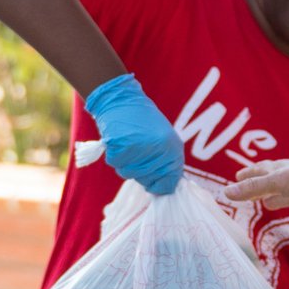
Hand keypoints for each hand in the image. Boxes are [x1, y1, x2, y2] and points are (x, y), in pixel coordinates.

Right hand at [84, 73, 183, 194]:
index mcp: (174, 149)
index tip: (151, 179)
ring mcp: (142, 148)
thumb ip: (165, 163)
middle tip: (136, 151)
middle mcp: (161, 150)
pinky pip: (115, 163)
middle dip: (138, 171)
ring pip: (128, 173)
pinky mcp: (122, 145)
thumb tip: (162, 188)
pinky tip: (119, 139)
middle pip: (146, 181)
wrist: (121, 99)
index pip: (168, 184)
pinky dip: (114, 154)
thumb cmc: (141, 120)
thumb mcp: (163, 139)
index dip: (157, 185)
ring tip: (128, 143)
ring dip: (125, 162)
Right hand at [227, 160, 288, 224]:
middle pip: (273, 184)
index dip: (249, 174)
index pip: (261, 171)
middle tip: (249, 191)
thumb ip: (252, 188)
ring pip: (288, 196)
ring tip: (268, 203)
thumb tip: (226, 193)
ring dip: (278, 198)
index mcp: (282, 171)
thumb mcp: (275, 182)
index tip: (237, 176)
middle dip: (261, 187)